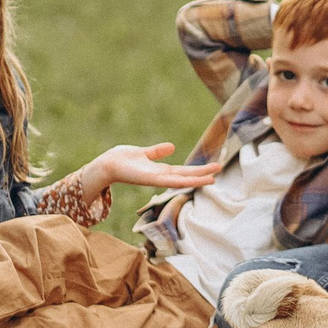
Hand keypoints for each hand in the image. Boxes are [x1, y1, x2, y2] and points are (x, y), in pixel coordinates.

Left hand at [75, 142, 221, 194]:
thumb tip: (172, 146)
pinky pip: (169, 181)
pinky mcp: (150, 179)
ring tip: (213, 178)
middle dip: (202, 174)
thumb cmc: (122, 160)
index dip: (197, 170)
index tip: (212, 168)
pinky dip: (181, 181)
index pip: (183, 171)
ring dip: (197, 180)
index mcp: (160, 171)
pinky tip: (192, 181)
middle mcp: (161, 177)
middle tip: (220, 170)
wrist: (107, 164)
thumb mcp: (144, 153)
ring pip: (181, 181)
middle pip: (186, 176)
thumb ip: (157, 152)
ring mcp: (157, 179)